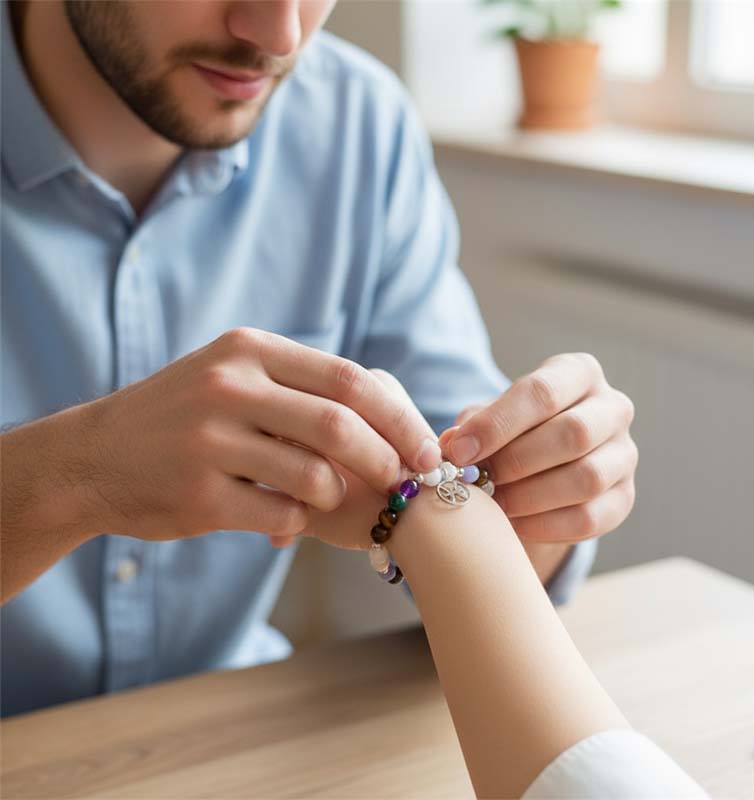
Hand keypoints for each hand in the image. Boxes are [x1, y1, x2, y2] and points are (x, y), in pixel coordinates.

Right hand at [82, 328, 440, 542]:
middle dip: (388, 459)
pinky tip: (287, 519)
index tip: (425, 448)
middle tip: (405, 483)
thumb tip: (389, 419)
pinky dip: (300, 523)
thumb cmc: (180, 418)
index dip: (400, 416)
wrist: (91, 458)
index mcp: (249, 351)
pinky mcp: (196, 494)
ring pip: (315, 474)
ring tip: (333, 500)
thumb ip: (300, 389)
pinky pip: (280, 515)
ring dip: (341, 496)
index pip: (349, 378)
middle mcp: (229, 386)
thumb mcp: (233, 378)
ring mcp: (208, 440)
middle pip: (341, 424)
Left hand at [439, 353, 636, 542]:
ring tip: (496, 504)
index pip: (542, 391)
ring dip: (531, 496)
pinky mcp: (625, 497)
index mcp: (577, 373)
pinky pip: (591, 516)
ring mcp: (625, 453)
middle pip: (573, 432)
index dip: (497, 423)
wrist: (542, 467)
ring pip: (587, 477)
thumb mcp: (491, 418)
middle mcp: (612, 407)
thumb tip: (451, 446)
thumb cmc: (512, 432)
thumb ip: (471, 426)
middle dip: (516, 461)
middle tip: (479, 481)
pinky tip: (515, 523)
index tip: (459, 451)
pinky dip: (546, 525)